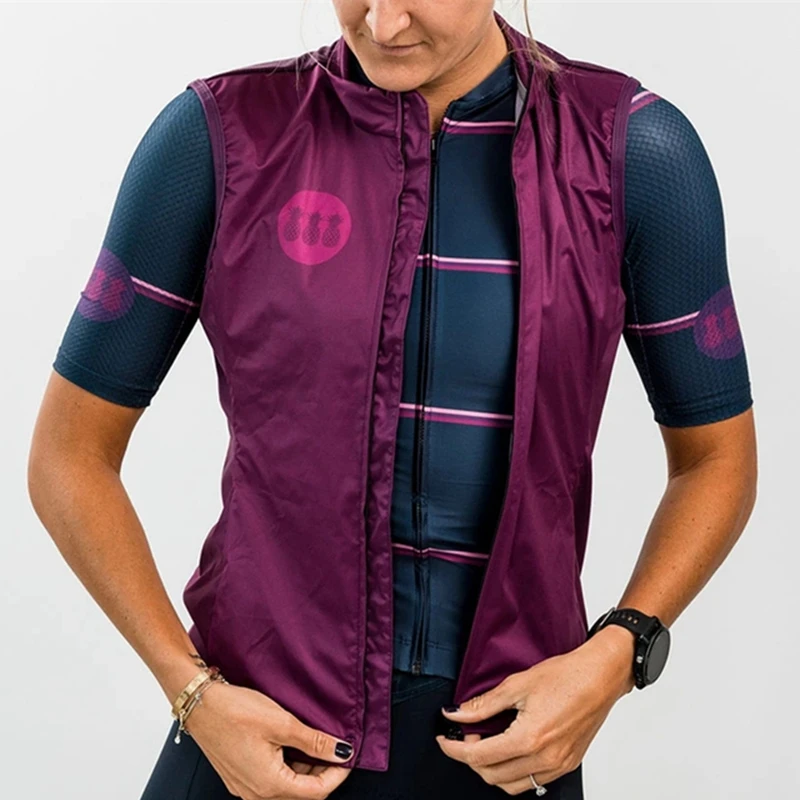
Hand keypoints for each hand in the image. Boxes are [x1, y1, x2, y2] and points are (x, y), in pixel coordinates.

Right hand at [183, 680, 353, 799]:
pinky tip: (291, 745)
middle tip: (333, 747)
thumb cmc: (236, 711)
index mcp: (269, 785)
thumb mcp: (282, 723)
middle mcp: (256, 794)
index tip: (349, 755)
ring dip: (304, 770)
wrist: (199, 703)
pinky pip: (270, 781)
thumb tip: (341, 752)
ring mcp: (245, 787)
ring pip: (286, 789)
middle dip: (322, 773)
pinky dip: (287, 767)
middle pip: (301, 794)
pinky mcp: (239, 777)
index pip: (316, 792)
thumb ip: (314, 741)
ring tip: (314, 742)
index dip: (337, 774)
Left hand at [435, 626, 635, 793]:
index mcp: (529, 739)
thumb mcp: (517, 684)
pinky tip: (509, 750)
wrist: (600, 676)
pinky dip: (515, 773)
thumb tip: (457, 714)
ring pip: (513, 786)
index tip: (444, 740)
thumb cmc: (566, 675)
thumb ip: (484, 704)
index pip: (479, 757)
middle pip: (493, 776)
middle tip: (465, 736)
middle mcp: (545, 758)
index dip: (455, 750)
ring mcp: (559, 765)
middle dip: (471, 759)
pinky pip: (534, 782)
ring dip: (492, 770)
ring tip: (486, 743)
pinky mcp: (568, 764)